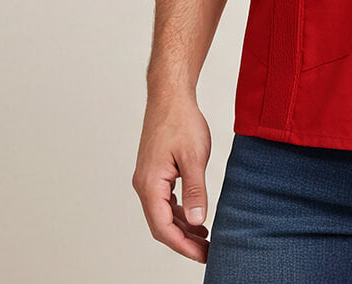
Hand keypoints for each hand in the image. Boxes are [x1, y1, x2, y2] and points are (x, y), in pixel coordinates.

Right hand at [132, 93, 211, 262]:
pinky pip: (164, 200)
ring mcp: (148, 178)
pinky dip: (179, 212)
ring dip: (182, 228)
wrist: (170, 96)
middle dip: (183, 241)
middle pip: (161, 225)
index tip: (202, 256)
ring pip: (163, 214)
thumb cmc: (180, 120)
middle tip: (207, 252)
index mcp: (150, 184)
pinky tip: (195, 216)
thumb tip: (197, 221)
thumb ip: (195, 191)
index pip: (163, 227)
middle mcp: (144, 185)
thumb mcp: (194, 157)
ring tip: (204, 238)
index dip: (183, 246)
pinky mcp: (155, 172)